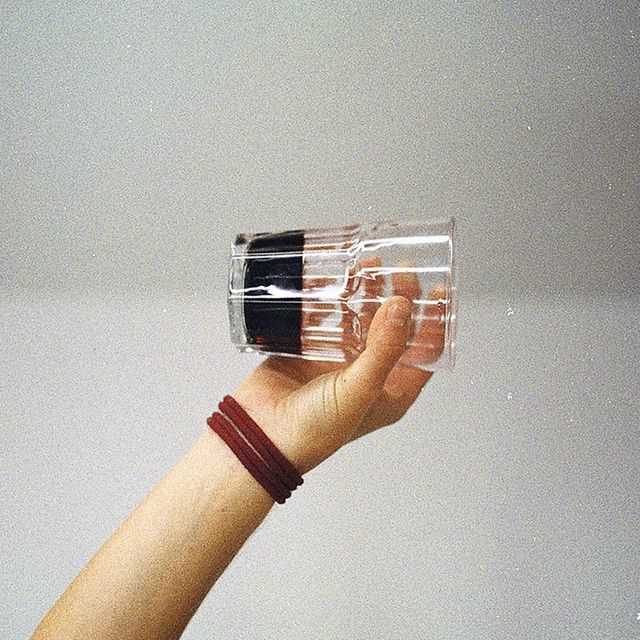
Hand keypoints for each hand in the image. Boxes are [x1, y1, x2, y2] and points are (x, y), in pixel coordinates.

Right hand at [233, 263, 444, 474]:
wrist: (262, 434)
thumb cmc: (315, 428)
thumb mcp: (360, 389)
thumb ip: (385, 348)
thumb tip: (403, 308)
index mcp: (390, 391)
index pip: (423, 352)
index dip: (433, 322)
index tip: (437, 291)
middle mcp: (368, 374)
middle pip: (393, 329)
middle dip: (400, 299)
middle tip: (402, 272)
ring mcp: (339, 361)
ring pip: (361, 318)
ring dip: (367, 294)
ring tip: (371, 267)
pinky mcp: (311, 350)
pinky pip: (327, 317)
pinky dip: (332, 299)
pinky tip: (336, 279)